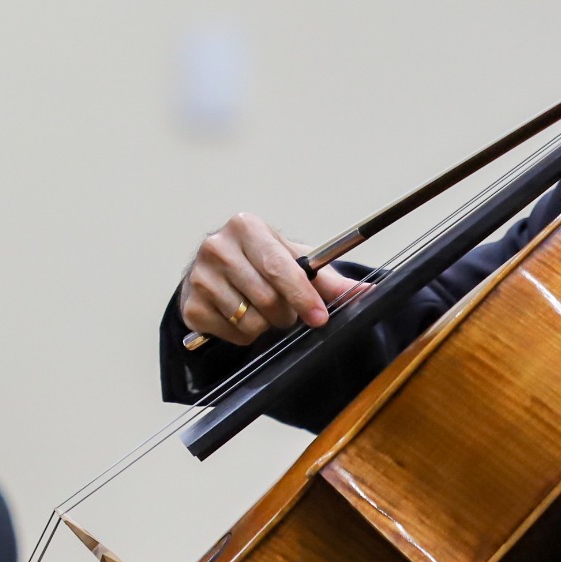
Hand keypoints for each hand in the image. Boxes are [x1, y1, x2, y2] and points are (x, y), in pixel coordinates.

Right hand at [178, 212, 369, 345]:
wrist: (216, 271)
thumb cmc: (259, 262)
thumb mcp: (293, 260)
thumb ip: (329, 279)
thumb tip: (370, 291)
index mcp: (245, 227)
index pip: (278, 267)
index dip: (302, 296)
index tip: (319, 317)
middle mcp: (216, 246)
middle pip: (267, 298)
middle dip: (286, 313)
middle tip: (286, 310)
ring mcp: (199, 276)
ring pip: (250, 320)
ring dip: (266, 325)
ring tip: (262, 310)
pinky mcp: (190, 306)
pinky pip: (233, 334)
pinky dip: (245, 335)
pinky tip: (241, 317)